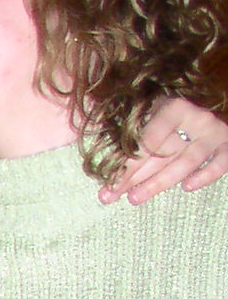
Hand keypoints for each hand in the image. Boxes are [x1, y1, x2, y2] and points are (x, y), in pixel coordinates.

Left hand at [101, 98, 227, 204]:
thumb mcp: (150, 107)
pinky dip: (207, 175)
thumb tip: (85, 123)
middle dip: (134, 177)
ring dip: (159, 183)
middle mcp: (197, 118)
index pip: (147, 140)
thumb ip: (127, 121)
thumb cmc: (171, 110)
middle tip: (111, 196)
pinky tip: (187, 187)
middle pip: (162, 154)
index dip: (126, 163)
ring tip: (134, 198)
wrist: (217, 100)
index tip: (107, 181)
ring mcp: (215, 132)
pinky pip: (221, 163)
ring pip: (186, 163)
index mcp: (174, 106)